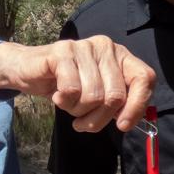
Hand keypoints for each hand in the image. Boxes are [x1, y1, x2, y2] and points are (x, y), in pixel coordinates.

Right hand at [0, 37, 155, 131]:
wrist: (29, 71)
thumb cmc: (67, 86)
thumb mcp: (97, 96)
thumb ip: (116, 104)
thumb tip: (129, 121)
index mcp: (120, 56)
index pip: (145, 78)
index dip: (137, 106)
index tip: (122, 126)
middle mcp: (106, 47)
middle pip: (115, 96)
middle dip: (98, 119)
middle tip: (83, 122)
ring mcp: (84, 46)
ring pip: (93, 96)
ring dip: (78, 111)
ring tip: (69, 105)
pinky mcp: (62, 52)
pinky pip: (72, 90)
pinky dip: (64, 102)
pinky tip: (58, 97)